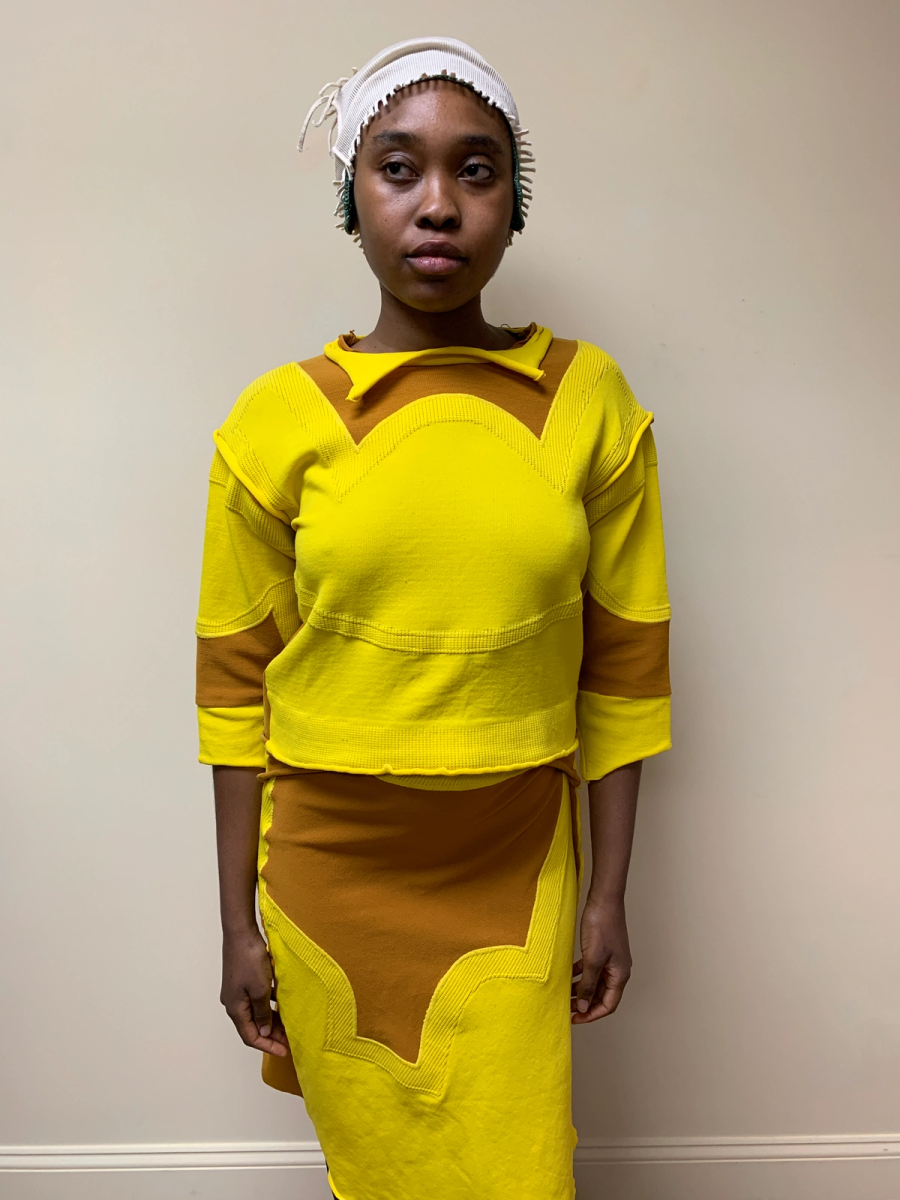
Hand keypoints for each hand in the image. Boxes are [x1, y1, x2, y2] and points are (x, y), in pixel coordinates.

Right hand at [221, 928, 289, 1055]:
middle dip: (272, 1035)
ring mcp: (238, 991)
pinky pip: (258, 999)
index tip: (284, 1051)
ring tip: (289, 1025)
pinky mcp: (244, 980)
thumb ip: (263, 1014)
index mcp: (235, 1009)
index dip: (268, 1046)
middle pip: (253, 1026)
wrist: (241, 933)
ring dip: (272, 1020)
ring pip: (257, 1013)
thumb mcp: (260, 990)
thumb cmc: (249, 960)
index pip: (250, 1037)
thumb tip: (264, 1032)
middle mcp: (234, 1003)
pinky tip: (283, 1004)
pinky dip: (270, 1005)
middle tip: (290, 1040)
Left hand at [571, 895, 631, 1023]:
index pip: (608, 1005)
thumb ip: (588, 984)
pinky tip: (569, 976)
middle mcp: (617, 970)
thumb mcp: (592, 959)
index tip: (576, 1019)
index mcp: (620, 975)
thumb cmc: (602, 926)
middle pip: (602, 995)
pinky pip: (591, 969)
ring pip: (596, 983)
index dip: (592, 1014)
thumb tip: (584, 1005)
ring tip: (565, 994)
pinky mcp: (602, 950)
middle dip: (586, 1004)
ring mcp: (610, 960)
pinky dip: (581, 975)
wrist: (604, 900)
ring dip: (582, 990)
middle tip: (568, 1009)